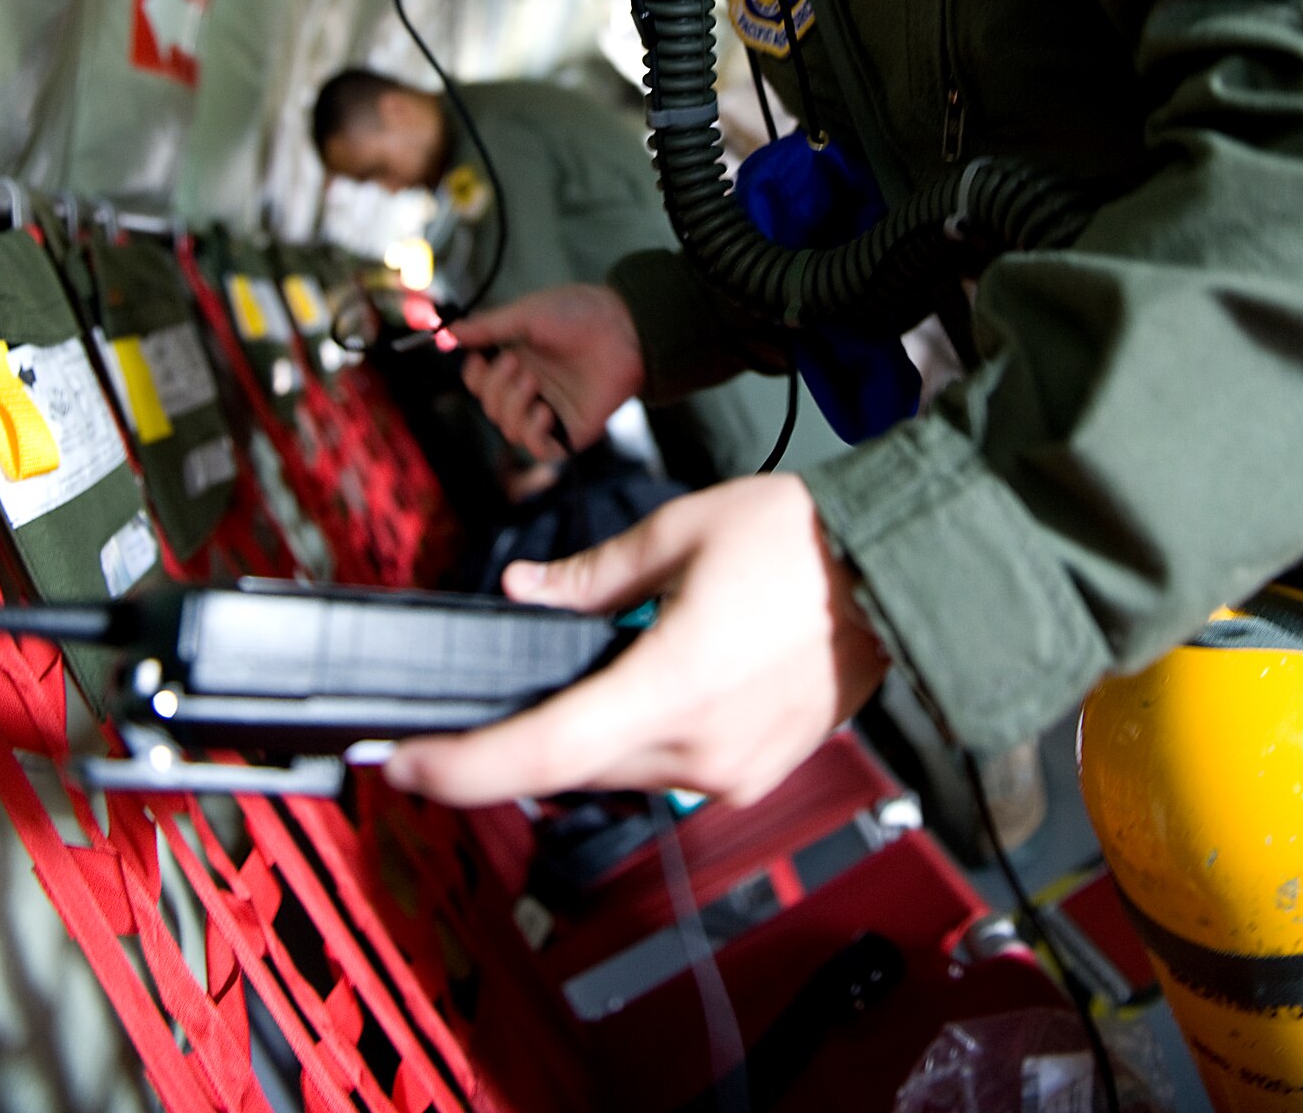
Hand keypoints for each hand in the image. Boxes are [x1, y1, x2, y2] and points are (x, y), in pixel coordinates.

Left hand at [383, 474, 887, 808]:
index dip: (462, 768)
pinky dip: (645, 729)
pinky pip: (673, 764)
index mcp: (672, 685)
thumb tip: (526, 592)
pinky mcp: (758, 768)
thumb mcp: (677, 533)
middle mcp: (702, 747)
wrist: (894, 570)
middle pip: (575, 764)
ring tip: (612, 654)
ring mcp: (734, 768)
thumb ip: (590, 576)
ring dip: (594, 726)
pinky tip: (659, 673)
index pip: (542, 751)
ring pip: (623, 768)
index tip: (408, 765)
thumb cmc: (800, 541)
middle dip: (531, 728)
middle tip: (501, 685)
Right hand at [454, 284, 645, 457]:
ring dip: (513, 408)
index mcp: (519, 362)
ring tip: (533, 382)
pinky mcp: (574, 430)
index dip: (475, 377)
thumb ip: (487, 328)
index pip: (481, 384)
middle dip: (496, 389)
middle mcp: (533, 389)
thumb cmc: (580, 314)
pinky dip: (534, 434)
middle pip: (491, 408)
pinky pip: (542, 450)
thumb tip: (448, 333)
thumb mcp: (526, 314)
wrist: (624, 327)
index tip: (478, 360)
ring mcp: (553, 411)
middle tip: (517, 364)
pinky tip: (543, 411)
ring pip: (511, 430)